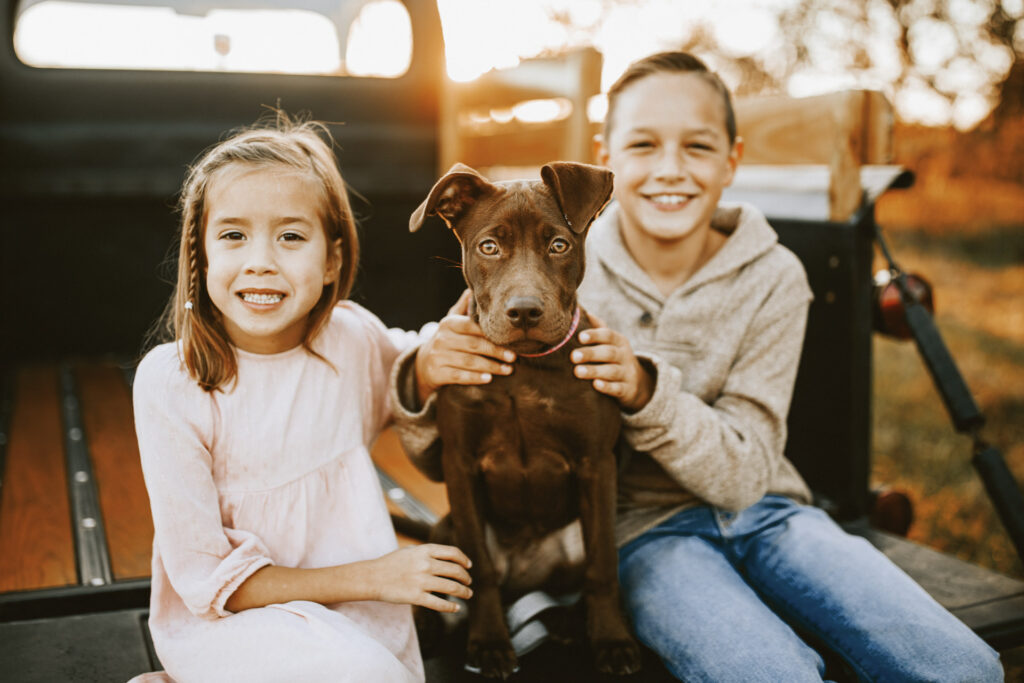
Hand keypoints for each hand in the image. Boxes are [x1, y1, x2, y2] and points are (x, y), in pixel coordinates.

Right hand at [369, 544, 472, 612]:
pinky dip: (451, 607)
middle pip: (455, 571)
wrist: (372, 577)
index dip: (464, 560)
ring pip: (451, 587)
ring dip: (463, 592)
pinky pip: (439, 604)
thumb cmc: (391, 563)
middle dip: (465, 578)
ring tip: (468, 594)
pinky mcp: (416, 597)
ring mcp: (421, 581)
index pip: (453, 552)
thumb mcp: (410, 551)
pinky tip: (456, 608)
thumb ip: (427, 552)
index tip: (468, 566)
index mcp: (425, 550)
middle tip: (469, 582)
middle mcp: (426, 564)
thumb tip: (446, 557)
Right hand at [414, 289, 514, 403]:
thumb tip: (473, 289)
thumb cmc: (447, 340)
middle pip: (473, 345)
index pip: (471, 326)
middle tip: (513, 357)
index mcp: (448, 324)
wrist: (424, 364)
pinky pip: (459, 376)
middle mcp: (442, 339)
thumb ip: (464, 308)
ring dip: (490, 366)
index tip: (510, 339)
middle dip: (496, 351)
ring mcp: (438, 357)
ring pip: (469, 362)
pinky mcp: (437, 373)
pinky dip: (475, 378)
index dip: (490, 333)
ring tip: (508, 370)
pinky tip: (488, 379)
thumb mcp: (452, 322)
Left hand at [571, 311, 653, 412]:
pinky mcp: (627, 390)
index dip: (594, 335)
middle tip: (573, 356)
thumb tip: (583, 311)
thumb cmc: (614, 358)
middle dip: (590, 354)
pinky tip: (595, 385)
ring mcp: (627, 373)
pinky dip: (607, 387)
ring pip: (612, 371)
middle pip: (609, 353)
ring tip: (577, 371)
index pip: (608, 335)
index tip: (580, 337)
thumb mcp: (611, 343)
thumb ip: (598, 328)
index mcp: (619, 341)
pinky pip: (618, 388)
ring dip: (594, 371)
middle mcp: (625, 356)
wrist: (637, 383)